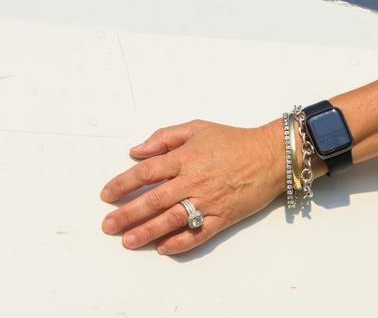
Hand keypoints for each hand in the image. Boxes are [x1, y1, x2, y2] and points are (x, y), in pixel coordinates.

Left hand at [100, 120, 283, 255]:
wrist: (270, 156)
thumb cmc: (233, 140)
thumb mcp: (197, 128)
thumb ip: (164, 137)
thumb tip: (136, 151)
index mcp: (185, 157)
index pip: (146, 172)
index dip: (123, 183)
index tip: (107, 194)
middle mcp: (193, 180)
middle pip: (153, 199)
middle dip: (127, 213)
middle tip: (108, 225)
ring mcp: (208, 201)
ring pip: (171, 219)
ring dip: (146, 232)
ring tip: (127, 240)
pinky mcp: (222, 217)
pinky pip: (197, 234)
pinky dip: (179, 243)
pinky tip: (162, 248)